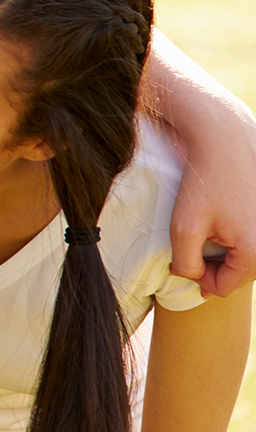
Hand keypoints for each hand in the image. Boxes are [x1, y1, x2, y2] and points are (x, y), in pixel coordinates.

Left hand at [171, 128, 255, 298]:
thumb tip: (194, 280)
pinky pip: (251, 242)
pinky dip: (235, 237)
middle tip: (196, 237)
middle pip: (236, 274)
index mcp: (255, 253)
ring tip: (210, 225)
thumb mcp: (184, 227)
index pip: (222, 288)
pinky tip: (223, 218)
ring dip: (223, 250)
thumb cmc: (204, 183)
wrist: (224, 143)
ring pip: (244, 259)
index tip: (183, 253)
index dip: (196, 276)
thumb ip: (186, 263)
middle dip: (212, 263)